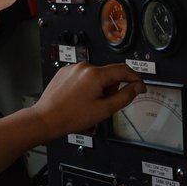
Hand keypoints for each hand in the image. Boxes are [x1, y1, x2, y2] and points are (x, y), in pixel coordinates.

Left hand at [30, 62, 145, 141]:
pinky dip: (86, 86)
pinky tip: (78, 99)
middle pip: (109, 75)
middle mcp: (84, 67)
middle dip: (110, 89)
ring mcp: (73, 68)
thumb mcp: (104, 110)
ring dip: (98, 88)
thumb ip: (124, 97)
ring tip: (86, 104)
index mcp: (95, 74)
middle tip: (102, 105)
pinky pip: (83, 76)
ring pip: (96, 76)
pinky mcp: (65, 72)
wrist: (46, 119)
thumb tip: (137, 87)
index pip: (123, 70)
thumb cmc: (71, 116)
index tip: (140, 86)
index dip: (135, 79)